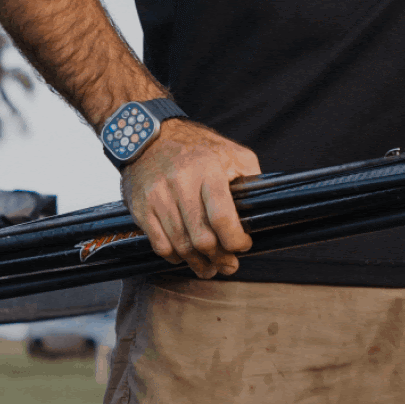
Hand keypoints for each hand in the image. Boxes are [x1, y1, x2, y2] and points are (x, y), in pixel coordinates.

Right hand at [120, 119, 260, 277]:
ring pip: (182, 247)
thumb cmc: (194, 147)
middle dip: (220, 259)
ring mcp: (158, 197)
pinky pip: (160, 246)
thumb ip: (250, 177)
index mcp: (207, 169)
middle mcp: (180, 183)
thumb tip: (262, 207)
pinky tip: (185, 257)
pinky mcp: (142, 208)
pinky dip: (176, 258)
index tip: (243, 245)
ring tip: (210, 267)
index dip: (235, 241)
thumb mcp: (230, 152)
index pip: (222, 218)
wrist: (147, 136)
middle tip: (229, 264)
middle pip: (202, 239)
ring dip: (199, 264)